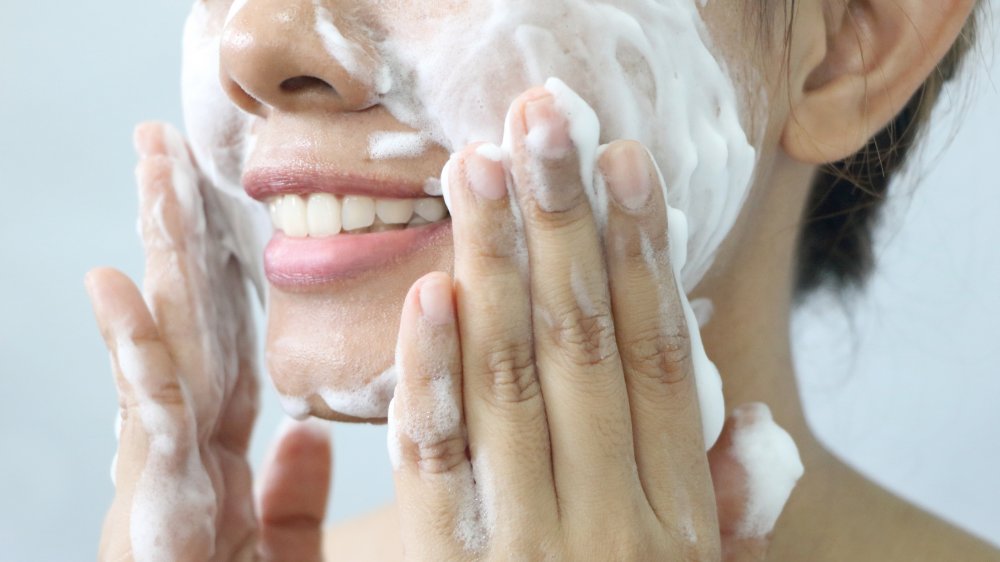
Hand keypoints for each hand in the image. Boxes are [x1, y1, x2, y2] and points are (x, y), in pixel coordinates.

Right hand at [87, 122, 331, 560]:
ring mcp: (167, 479)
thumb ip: (287, 496)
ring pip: (167, 351)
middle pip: (194, 325)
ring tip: (150, 174)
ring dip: (157, 260)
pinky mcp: (158, 519)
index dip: (219, 270)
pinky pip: (154, 427)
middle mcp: (190, 453)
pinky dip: (136, 359)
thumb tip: (303, 435)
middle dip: (179, 235)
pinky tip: (117, 292)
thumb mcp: (277, 553)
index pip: (226, 340)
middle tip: (168, 146)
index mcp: (224, 456)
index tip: (217, 198)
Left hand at [388, 88, 801, 559]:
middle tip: (544, 121)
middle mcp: (617, 523)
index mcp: (680, 518)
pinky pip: (442, 471)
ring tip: (481, 173)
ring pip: (516, 386)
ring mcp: (538, 551)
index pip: (665, 361)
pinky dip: (434, 379)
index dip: (646, 257)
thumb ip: (721, 506)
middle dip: (564, 226)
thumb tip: (749, 416)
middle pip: (588, 349)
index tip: (626, 165)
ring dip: (497, 271)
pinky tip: (433, 296)